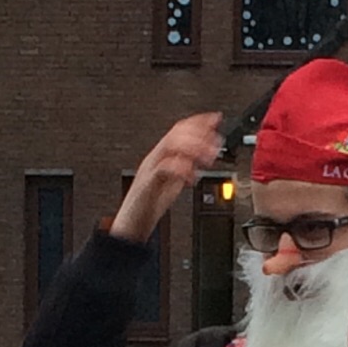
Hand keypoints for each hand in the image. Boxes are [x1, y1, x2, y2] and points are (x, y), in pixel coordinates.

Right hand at [110, 112, 222, 243]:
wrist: (130, 227)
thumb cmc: (148, 207)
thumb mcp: (172, 185)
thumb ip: (185, 170)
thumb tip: (201, 160)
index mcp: (160, 157)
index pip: (179, 130)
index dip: (198, 122)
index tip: (215, 119)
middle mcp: (154, 159)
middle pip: (175, 134)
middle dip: (199, 134)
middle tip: (217, 141)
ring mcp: (149, 169)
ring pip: (170, 146)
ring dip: (193, 149)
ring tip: (208, 158)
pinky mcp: (147, 184)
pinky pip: (164, 168)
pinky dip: (181, 169)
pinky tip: (191, 176)